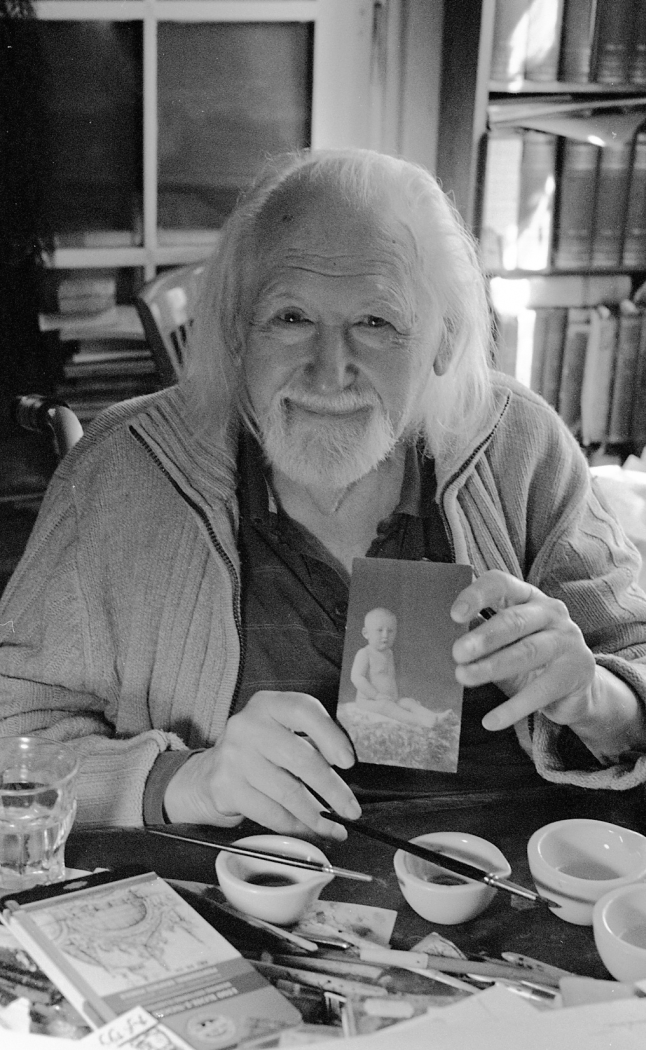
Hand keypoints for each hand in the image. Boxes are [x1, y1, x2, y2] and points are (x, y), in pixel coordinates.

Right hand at [164, 691, 360, 838]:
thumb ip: (310, 739)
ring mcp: (235, 757)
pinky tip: (308, 831)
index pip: (304, 710)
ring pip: (287, 792)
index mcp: (268, 704)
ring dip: (316, 816)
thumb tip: (345, 768)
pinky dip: (294, 826)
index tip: (348, 761)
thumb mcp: (279, 730)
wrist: (210, 772)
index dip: (330, 735)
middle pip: (300, 757)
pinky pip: (270, 812)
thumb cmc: (258, 750)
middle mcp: (248, 726)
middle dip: (332, 789)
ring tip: (334, 829)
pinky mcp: (227, 787)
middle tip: (350, 810)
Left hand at [450, 570, 595, 731]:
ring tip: (464, 677)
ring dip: (492, 666)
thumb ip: (479, 630)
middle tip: (457, 653)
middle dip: (484, 637)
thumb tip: (439, 634)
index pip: (502, 584)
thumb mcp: (505, 639)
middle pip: (514, 621)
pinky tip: (490, 721)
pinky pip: (540, 691)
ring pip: (526, 652)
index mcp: (528, 596)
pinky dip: (513, 708)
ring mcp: (566, 640)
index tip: (455, 615)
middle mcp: (551, 612)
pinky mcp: (574, 672)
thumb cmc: (528, 656)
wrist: (576, 687)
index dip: (478, 595)